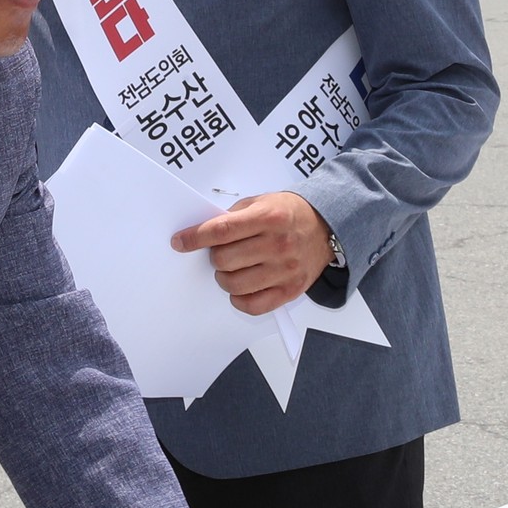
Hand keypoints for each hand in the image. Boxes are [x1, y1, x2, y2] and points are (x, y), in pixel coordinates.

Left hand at [171, 191, 335, 315]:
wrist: (327, 227)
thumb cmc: (290, 214)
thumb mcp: (262, 202)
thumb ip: (234, 216)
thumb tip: (204, 233)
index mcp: (269, 217)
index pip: (221, 230)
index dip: (195, 238)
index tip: (179, 242)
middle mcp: (278, 244)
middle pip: (224, 260)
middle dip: (215, 257)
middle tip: (221, 253)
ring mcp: (285, 270)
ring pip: (234, 285)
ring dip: (225, 278)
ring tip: (233, 269)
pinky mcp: (290, 290)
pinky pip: (253, 306)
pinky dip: (239, 299)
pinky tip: (242, 287)